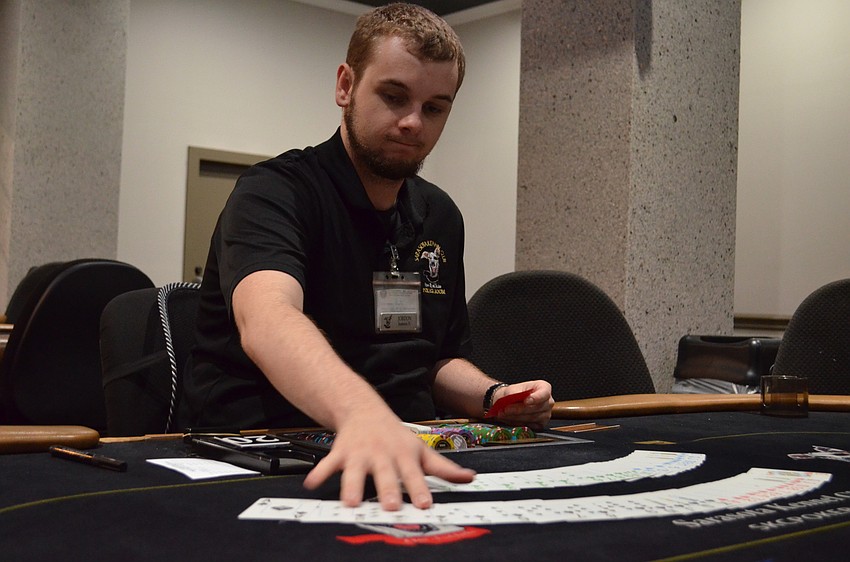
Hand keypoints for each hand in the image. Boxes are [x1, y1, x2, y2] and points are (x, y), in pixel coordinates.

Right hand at [302, 410, 474, 510]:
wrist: (364, 408)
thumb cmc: (395, 435)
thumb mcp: (421, 449)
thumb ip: (443, 468)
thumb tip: (469, 478)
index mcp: (404, 456)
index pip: (415, 474)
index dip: (419, 489)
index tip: (424, 505)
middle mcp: (382, 455)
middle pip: (386, 474)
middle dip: (387, 490)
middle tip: (388, 507)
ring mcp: (360, 454)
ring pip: (355, 472)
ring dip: (352, 486)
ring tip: (350, 502)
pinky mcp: (340, 453)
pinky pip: (328, 464)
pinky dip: (319, 474)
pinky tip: (311, 485)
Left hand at [492, 380, 553, 429]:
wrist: (509, 402)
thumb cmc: (513, 393)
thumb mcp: (511, 389)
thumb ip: (514, 393)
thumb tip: (514, 397)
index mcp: (544, 387)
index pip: (545, 393)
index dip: (536, 398)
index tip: (526, 401)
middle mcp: (548, 401)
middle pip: (537, 407)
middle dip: (520, 409)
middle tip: (506, 409)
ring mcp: (546, 414)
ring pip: (532, 417)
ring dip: (516, 417)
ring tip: (504, 414)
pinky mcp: (541, 424)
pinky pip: (530, 425)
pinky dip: (518, 422)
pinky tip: (510, 418)